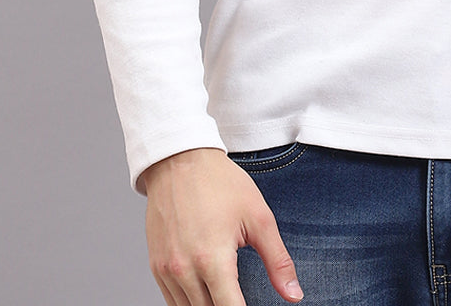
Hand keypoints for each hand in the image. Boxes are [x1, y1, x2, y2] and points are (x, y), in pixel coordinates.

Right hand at [141, 147, 302, 304]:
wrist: (180, 160)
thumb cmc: (221, 184)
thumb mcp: (259, 218)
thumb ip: (278, 261)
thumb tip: (294, 295)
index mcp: (213, 260)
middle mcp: (185, 271)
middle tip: (242, 297)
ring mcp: (167, 270)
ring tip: (227, 294)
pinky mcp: (156, 266)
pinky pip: (172, 301)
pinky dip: (190, 303)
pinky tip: (207, 293)